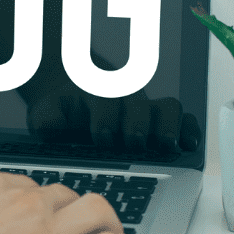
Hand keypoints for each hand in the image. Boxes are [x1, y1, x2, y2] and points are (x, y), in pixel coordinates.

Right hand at [0, 170, 135, 233]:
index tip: (34, 216)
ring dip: (107, 219)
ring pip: (96, 210)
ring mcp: (47, 231)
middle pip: (60, 195)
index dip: (32, 203)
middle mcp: (21, 202)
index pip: (22, 186)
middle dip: (67, 210)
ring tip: (110, 231)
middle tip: (70, 226)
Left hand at [25, 77, 201, 153]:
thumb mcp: (45, 111)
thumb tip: (53, 126)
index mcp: (96, 95)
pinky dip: (188, 128)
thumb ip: (47, 118)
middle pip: (140, 105)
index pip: (106, 102)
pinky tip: (188, 144)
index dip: (105, 119)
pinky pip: (181, 118)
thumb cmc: (61, 106)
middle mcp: (125, 100)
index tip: (101, 137)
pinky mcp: (158, 120)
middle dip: (137, 124)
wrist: (71, 88)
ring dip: (167, 126)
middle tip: (133, 142)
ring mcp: (144, 108)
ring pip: (166, 107)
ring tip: (165, 145)